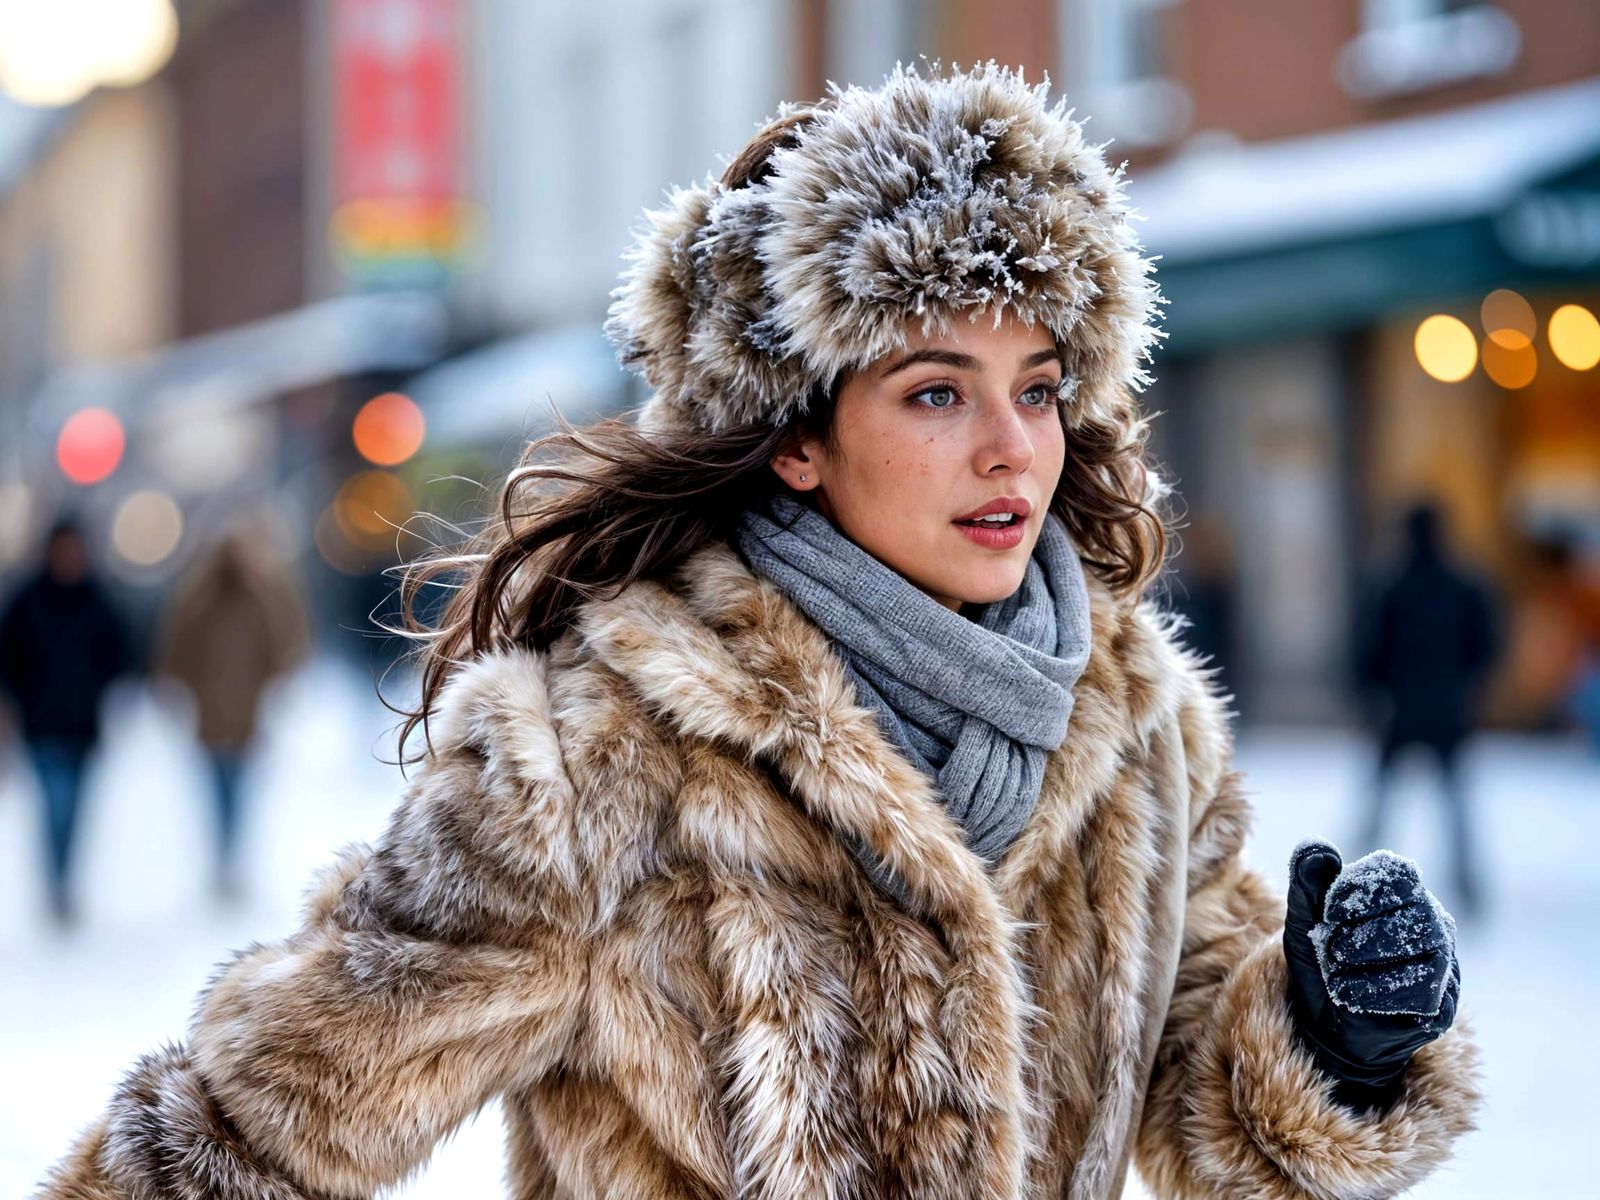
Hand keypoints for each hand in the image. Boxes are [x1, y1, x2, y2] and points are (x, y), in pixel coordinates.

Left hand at [1282, 839, 1460, 1112]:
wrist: (1327, 1025)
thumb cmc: (1322, 962)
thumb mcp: (1304, 920)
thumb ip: (1308, 883)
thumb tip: (1317, 849)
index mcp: (1405, 895)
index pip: (1397, 871)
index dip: (1358, 888)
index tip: (1329, 913)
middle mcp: (1435, 926)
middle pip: (1415, 909)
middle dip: (1360, 929)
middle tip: (1331, 948)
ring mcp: (1444, 968)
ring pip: (1425, 949)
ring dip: (1366, 959)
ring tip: (1336, 970)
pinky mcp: (1441, 1008)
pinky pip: (1420, 993)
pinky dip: (1371, 991)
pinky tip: (1346, 994)